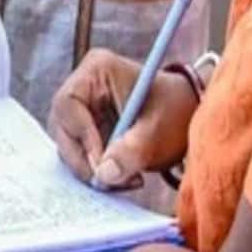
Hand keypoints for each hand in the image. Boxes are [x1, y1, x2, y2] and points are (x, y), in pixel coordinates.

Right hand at [48, 49, 198, 191]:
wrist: (189, 116)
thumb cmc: (176, 112)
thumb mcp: (157, 131)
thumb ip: (131, 151)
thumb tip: (103, 174)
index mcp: (97, 70)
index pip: (68, 104)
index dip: (81, 135)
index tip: (101, 163)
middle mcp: (83, 86)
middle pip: (63, 126)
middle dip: (84, 158)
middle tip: (110, 181)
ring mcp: (83, 108)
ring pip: (69, 144)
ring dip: (92, 168)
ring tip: (127, 179)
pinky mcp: (87, 128)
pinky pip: (79, 153)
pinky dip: (97, 170)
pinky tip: (124, 176)